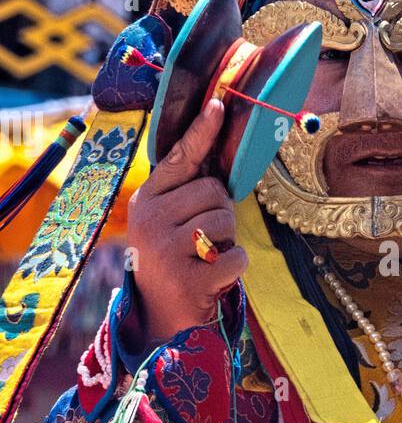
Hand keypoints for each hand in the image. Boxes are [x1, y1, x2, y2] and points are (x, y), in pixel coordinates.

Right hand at [125, 99, 247, 346]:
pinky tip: (213, 278)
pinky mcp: (185, 279)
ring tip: (205, 259)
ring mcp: (164, 249)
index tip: (220, 104)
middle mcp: (149, 219)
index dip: (202, 131)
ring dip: (227, 242)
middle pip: (213, 192)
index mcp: (146, 199)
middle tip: (204, 240)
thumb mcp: (171, 222)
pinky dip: (234, 268)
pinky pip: (234, 257)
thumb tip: (220, 152)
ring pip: (225, 222)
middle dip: (222, 214)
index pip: (180, 158)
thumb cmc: (176, 261)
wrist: (162, 319)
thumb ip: (189, 192)